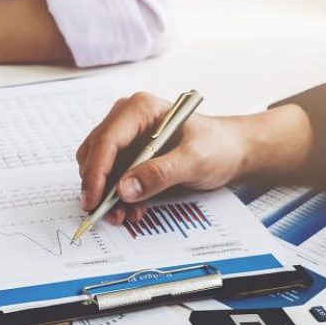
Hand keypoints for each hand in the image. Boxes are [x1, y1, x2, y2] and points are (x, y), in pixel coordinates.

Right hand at [76, 92, 253, 224]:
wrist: (231, 151)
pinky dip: (117, 196)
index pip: (107, 140)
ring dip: (107, 194)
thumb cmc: (218, 146)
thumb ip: (159, 174)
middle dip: (99, 187)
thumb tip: (124, 189)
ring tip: (125, 215)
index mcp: (140, 109)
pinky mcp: (129, 154)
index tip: (94, 200)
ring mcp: (126, 136)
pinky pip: (111, 176)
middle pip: (96, 154)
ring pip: (99, 167)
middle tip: (109, 214)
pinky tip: (132, 209)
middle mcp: (127, 119)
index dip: (96, 173)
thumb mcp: (194, 161)